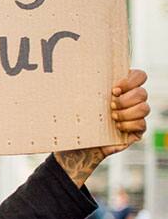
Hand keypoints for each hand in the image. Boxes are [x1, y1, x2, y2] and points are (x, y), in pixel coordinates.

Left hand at [55, 69, 148, 186]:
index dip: (131, 80)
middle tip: (110, 106)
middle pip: (142, 92)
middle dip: (125, 100)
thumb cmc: (77, 120)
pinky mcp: (137, 130)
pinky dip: (128, 125)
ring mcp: (136, 115)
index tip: (114, 89)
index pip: (139, 76)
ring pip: (144, 108)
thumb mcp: (79, 102)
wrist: (78, 145)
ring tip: (111, 117)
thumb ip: (85, 88)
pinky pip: (141, 124)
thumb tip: (73, 73)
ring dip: (126, 113)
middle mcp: (131, 100)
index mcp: (120, 88)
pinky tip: (116, 128)